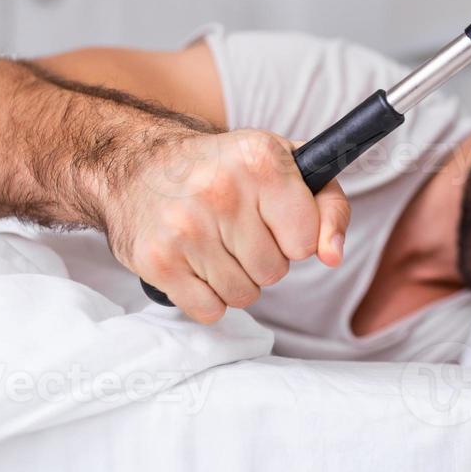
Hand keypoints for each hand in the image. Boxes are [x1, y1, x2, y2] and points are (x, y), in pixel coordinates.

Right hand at [108, 129, 350, 323]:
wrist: (137, 166)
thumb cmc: (224, 169)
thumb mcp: (287, 166)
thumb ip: (328, 207)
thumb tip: (333, 256)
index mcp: (261, 160)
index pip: (306, 241)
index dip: (293, 236)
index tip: (272, 218)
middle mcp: (222, 191)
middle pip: (274, 272)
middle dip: (262, 259)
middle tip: (236, 230)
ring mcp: (186, 228)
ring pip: (244, 296)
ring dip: (235, 279)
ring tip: (214, 244)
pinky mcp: (158, 260)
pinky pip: (210, 311)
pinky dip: (206, 297)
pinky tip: (193, 263)